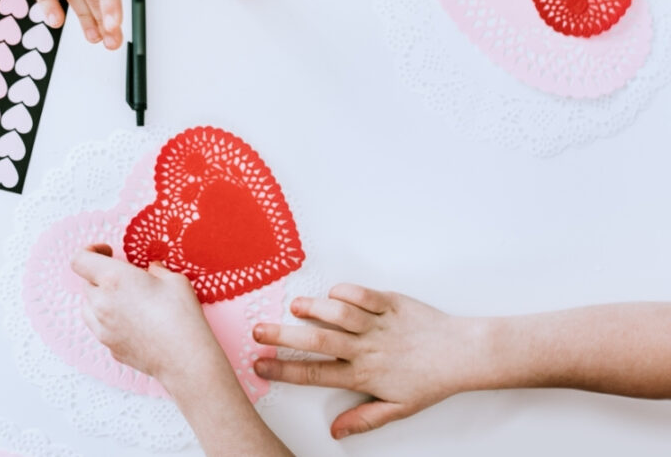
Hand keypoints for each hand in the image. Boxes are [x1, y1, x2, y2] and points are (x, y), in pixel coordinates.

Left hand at [70, 244, 229, 385]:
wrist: (185, 359)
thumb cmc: (181, 317)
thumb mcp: (174, 279)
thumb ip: (156, 270)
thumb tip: (151, 270)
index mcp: (113, 279)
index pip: (80, 260)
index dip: (90, 251)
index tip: (107, 252)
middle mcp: (101, 303)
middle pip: (86, 283)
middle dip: (102, 276)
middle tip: (127, 278)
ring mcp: (102, 328)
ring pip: (88, 307)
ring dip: (101, 299)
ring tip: (126, 300)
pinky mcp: (109, 347)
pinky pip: (100, 327)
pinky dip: (109, 320)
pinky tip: (133, 321)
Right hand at [252, 284, 486, 438]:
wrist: (463, 354)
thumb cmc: (430, 382)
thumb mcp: (398, 409)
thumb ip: (364, 418)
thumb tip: (335, 431)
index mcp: (364, 375)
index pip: (316, 374)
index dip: (284, 370)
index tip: (260, 366)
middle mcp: (367, 348)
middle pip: (318, 341)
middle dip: (284, 336)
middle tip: (258, 331)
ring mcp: (379, 324)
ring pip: (339, 314)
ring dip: (314, 308)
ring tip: (294, 306)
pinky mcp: (392, 303)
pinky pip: (363, 294)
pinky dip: (344, 292)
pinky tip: (331, 294)